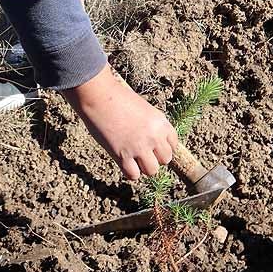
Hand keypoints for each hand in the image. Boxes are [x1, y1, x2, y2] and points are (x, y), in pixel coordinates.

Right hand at [61, 64, 177, 180]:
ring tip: (133, 158)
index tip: (154, 146)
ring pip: (152, 171)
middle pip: (165, 160)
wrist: (99, 96)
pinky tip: (123, 162)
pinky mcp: (123, 156)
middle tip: (142, 151)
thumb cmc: (118, 98)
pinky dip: (129, 172)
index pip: (173, 145)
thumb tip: (154, 145)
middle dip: (154, 157)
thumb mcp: (144, 109)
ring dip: (143, 167)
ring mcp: (139, 147)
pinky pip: (134, 175)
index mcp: (161, 123)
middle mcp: (154, 136)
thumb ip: (152, 126)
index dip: (163, 147)